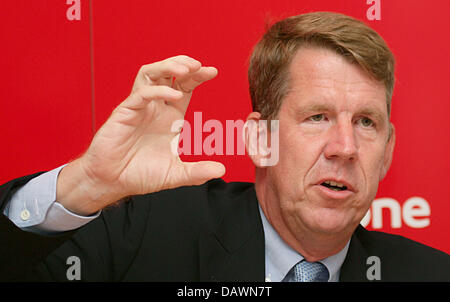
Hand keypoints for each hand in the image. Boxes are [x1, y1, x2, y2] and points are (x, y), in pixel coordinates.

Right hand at [57, 55, 224, 214]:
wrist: (113, 182)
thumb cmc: (141, 174)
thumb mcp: (176, 173)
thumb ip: (198, 171)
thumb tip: (222, 170)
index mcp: (170, 115)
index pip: (185, 87)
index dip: (198, 77)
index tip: (213, 71)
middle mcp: (155, 107)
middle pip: (168, 73)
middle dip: (183, 64)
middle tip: (199, 65)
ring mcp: (139, 107)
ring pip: (150, 74)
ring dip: (168, 67)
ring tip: (186, 69)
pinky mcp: (124, 112)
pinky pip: (141, 94)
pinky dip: (158, 91)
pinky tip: (174, 96)